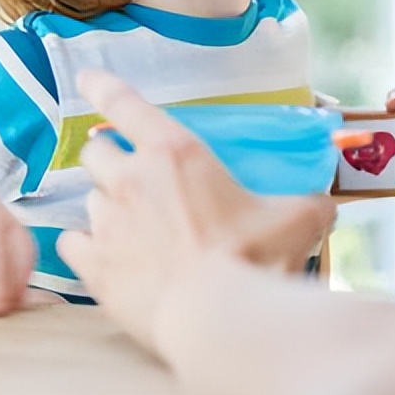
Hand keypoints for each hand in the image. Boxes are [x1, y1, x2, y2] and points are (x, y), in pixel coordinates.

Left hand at [58, 69, 336, 352]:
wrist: (216, 316)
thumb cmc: (254, 258)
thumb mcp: (297, 219)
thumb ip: (306, 204)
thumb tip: (322, 206)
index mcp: (175, 153)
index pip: (126, 104)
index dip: (104, 86)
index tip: (88, 77)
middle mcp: (132, 179)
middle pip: (97, 151)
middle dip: (109, 157)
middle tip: (131, 174)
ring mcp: (108, 223)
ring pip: (88, 198)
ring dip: (106, 204)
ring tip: (130, 223)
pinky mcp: (93, 267)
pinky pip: (72, 244)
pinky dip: (84, 246)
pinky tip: (102, 256)